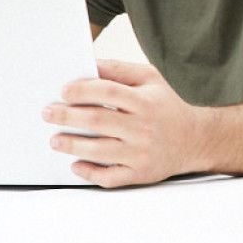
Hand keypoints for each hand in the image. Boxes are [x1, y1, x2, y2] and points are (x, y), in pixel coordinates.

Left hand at [44, 59, 215, 187]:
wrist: (195, 140)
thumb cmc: (166, 106)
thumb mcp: (150, 79)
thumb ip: (119, 69)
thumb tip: (88, 64)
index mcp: (145, 101)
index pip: (108, 91)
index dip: (82, 90)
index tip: (64, 91)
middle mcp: (144, 127)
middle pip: (97, 120)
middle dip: (66, 116)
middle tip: (48, 113)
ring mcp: (142, 152)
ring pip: (99, 150)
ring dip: (72, 145)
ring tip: (55, 139)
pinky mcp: (140, 173)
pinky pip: (109, 177)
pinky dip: (89, 172)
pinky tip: (76, 165)